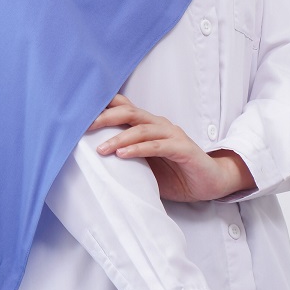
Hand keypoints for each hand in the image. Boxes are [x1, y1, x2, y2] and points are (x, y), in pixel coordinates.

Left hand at [88, 95, 253, 201]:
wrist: (211, 182)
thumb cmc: (176, 173)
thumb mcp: (145, 165)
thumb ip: (126, 156)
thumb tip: (92, 159)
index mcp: (148, 125)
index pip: (123, 108)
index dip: (102, 107)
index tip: (78, 113)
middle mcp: (159, 124)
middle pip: (128, 112)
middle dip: (104, 118)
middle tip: (83, 128)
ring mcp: (172, 134)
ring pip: (141, 128)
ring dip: (119, 137)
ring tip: (101, 149)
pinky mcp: (183, 149)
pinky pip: (158, 145)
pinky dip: (139, 148)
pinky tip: (124, 154)